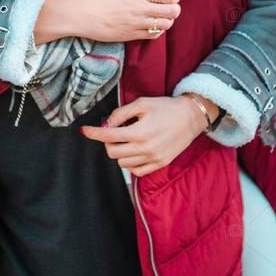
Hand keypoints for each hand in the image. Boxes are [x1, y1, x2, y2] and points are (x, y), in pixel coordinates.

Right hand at [34, 0, 181, 44]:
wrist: (83, 13)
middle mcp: (141, 8)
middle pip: (172, 11)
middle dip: (174, 8)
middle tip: (168, 6)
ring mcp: (137, 23)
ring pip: (166, 24)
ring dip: (167, 20)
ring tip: (160, 16)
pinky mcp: (132, 35)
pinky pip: (154, 35)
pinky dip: (158, 30)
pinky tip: (152, 24)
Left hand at [79, 95, 217, 176]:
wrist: (191, 117)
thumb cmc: (166, 107)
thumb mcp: (142, 103)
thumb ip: (121, 114)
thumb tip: (106, 124)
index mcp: (138, 132)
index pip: (108, 136)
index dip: (93, 133)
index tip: (84, 130)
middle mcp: (145, 148)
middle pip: (112, 152)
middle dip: (108, 142)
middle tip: (115, 132)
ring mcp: (153, 158)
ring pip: (122, 164)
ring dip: (119, 152)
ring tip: (127, 140)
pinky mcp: (160, 164)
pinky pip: (137, 171)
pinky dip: (131, 163)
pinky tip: (134, 151)